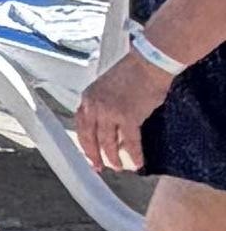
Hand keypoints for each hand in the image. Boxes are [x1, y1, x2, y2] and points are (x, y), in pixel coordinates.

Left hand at [78, 43, 156, 179]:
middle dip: (94, 155)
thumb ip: (104, 106)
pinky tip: (138, 162)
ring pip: (107, 142)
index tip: (88, 152)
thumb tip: (111, 126)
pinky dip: (134, 154)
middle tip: (98, 166)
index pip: (80, 124)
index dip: (84, 141)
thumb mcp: (109, 88)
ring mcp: (110, 112)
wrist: (149, 63)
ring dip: (113, 158)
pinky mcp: (128, 117)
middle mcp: (95, 105)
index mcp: (88, 97)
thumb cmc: (134, 72)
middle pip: (90, 137)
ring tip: (118, 167)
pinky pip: (130, 142)